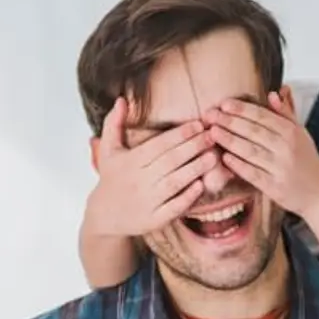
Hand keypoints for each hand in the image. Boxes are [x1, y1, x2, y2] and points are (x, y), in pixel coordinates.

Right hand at [85, 98, 216, 237]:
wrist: (104, 216)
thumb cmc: (112, 179)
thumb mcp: (108, 150)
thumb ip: (114, 124)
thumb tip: (122, 99)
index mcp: (130, 161)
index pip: (158, 145)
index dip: (180, 134)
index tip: (199, 125)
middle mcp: (138, 180)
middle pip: (170, 161)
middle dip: (193, 147)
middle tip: (213, 137)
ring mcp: (147, 201)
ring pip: (174, 182)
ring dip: (195, 169)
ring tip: (214, 157)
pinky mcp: (154, 219)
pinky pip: (173, 207)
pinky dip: (187, 197)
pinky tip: (201, 185)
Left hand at [205, 92, 318, 220]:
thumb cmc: (307, 162)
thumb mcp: (302, 134)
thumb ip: (286, 113)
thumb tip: (274, 93)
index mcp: (292, 132)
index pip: (263, 116)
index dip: (242, 109)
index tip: (224, 104)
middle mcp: (286, 148)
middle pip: (253, 131)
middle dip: (229, 122)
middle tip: (210, 115)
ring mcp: (280, 168)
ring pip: (250, 151)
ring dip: (229, 140)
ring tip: (212, 132)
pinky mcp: (274, 187)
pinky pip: (252, 173)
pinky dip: (238, 165)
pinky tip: (224, 158)